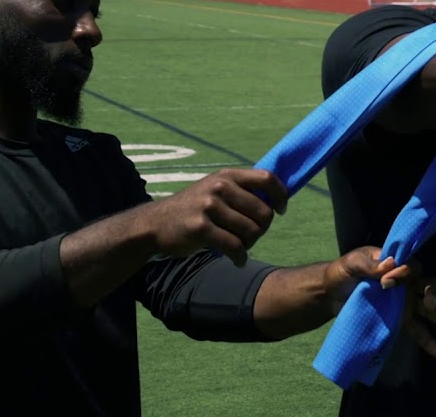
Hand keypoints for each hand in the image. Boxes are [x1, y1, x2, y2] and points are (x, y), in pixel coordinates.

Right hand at [142, 168, 286, 264]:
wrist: (154, 224)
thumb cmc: (192, 209)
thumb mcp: (214, 189)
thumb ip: (241, 191)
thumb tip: (276, 202)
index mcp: (227, 176)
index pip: (267, 179)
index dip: (281, 196)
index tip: (281, 210)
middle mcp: (219, 187)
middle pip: (264, 212)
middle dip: (262, 229)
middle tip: (250, 237)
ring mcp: (209, 206)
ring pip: (251, 231)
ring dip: (249, 245)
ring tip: (239, 247)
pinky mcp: (200, 228)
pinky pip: (235, 246)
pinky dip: (240, 257)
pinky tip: (237, 261)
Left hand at [324, 247, 435, 359]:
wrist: (330, 294)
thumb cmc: (343, 272)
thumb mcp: (353, 263)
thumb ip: (369, 264)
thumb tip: (389, 265)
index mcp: (396, 266)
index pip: (411, 267)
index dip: (404, 274)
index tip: (386, 282)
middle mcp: (405, 284)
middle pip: (427, 285)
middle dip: (433, 293)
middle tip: (430, 303)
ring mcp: (404, 303)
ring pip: (428, 309)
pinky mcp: (398, 321)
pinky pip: (417, 330)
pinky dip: (429, 341)